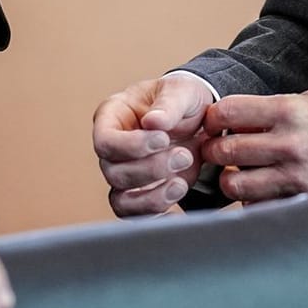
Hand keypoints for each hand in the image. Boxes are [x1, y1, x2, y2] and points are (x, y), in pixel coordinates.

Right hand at [92, 73, 211, 215]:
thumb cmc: (183, 98)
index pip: (105, 140)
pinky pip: (137, 217)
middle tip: (184, 155)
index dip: (130, 145)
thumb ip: (168, 104)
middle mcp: (114, 149)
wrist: (203, 120)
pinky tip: (178, 211)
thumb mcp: (181, 90)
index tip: (163, 139)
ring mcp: (125, 174)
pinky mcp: (141, 196)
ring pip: (121, 200)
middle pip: (113, 172)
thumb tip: (153, 122)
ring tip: (181, 183)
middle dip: (151, 169)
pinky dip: (157, 217)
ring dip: (153, 197)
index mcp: (113, 117)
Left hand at [201, 90, 307, 207]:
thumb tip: (240, 118)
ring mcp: (296, 176)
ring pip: (235, 184)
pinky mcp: (304, 201)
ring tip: (236, 174)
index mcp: (289, 111)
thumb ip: (275, 108)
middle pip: (223, 150)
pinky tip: (259, 192)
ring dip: (229, 179)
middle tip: (217, 150)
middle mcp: (288, 144)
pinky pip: (261, 206)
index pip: (228, 111)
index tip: (215, 123)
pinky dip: (253, 201)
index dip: (213, 117)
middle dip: (214, 150)